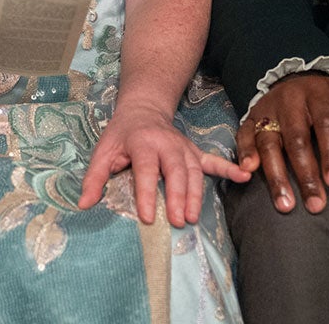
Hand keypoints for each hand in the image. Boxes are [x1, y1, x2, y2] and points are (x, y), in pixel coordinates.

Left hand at [77, 106, 251, 226]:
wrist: (144, 109)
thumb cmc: (122, 134)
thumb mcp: (103, 151)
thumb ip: (94, 177)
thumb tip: (84, 204)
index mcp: (143, 142)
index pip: (146, 169)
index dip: (146, 192)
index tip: (146, 216)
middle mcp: (167, 144)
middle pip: (176, 170)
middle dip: (177, 196)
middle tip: (177, 220)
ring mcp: (183, 147)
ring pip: (194, 170)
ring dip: (196, 193)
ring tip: (192, 217)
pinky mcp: (193, 152)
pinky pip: (213, 161)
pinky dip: (229, 169)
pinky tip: (243, 177)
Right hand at [236, 72, 328, 213]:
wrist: (295, 79)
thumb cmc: (324, 100)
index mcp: (317, 95)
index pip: (326, 125)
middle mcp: (289, 101)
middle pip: (296, 139)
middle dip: (306, 173)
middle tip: (315, 204)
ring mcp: (267, 110)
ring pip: (269, 142)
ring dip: (276, 175)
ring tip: (286, 204)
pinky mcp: (250, 118)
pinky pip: (244, 136)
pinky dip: (244, 153)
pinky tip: (248, 172)